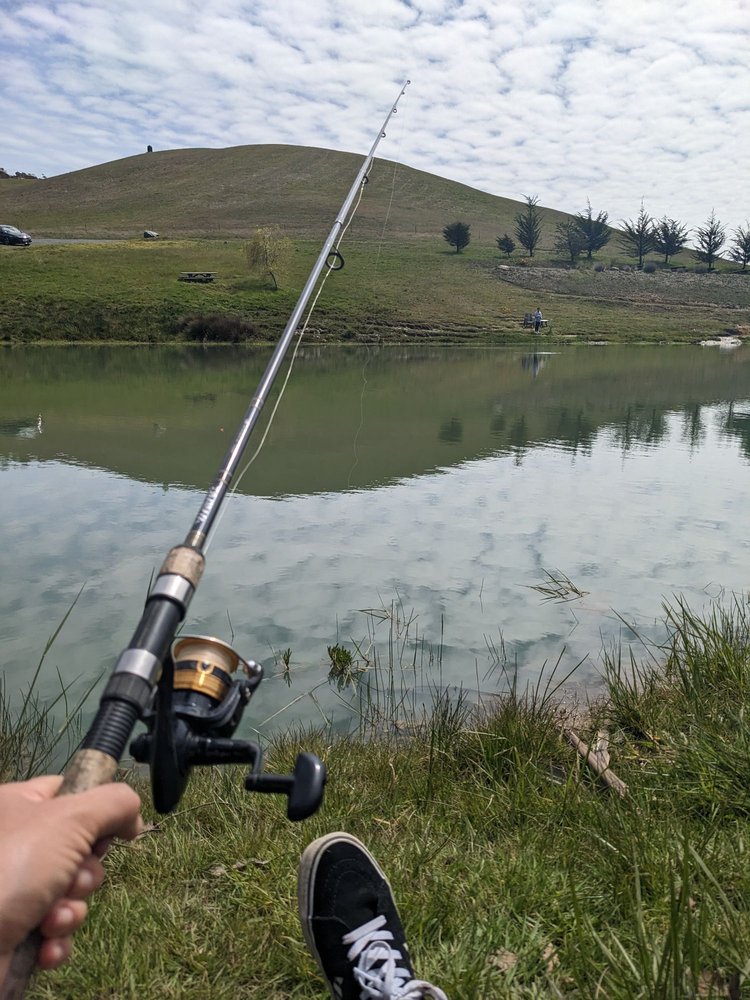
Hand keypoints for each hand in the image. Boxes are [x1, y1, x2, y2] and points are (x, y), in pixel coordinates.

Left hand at [0, 776, 141, 977]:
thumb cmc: (13, 869)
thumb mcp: (72, 818)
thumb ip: (114, 803)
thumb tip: (133, 817)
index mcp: (16, 805)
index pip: (69, 791)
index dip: (95, 811)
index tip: (106, 830)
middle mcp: (13, 842)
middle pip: (78, 846)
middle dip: (84, 873)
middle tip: (71, 880)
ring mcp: (12, 887)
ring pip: (70, 890)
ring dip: (71, 908)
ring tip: (52, 918)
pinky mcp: (14, 926)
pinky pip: (55, 926)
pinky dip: (57, 936)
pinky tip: (46, 941)